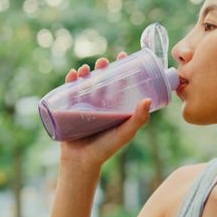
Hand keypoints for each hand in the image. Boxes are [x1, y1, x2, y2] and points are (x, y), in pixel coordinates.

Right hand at [59, 52, 151, 169]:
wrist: (82, 162)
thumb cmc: (106, 149)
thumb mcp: (125, 133)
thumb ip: (138, 119)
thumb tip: (148, 99)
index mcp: (114, 106)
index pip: (119, 82)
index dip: (122, 68)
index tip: (124, 55)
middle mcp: (99, 103)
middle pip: (101, 79)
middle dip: (102, 68)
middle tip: (104, 62)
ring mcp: (84, 105)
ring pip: (84, 83)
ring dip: (85, 72)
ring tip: (86, 69)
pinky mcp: (69, 109)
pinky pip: (68, 92)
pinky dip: (69, 82)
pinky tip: (73, 75)